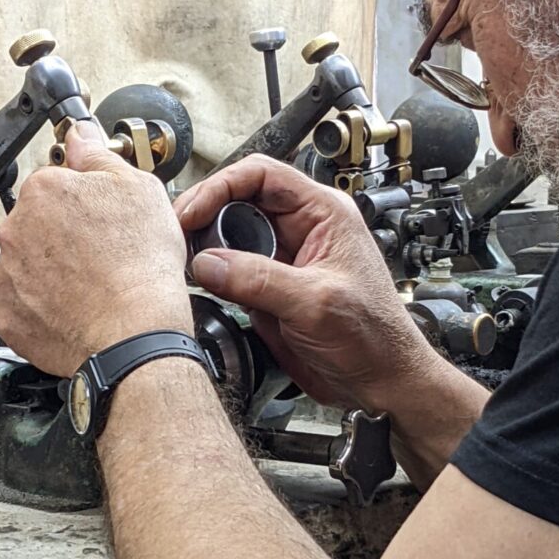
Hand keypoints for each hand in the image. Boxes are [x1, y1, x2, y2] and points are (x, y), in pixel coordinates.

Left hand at [0, 123, 193, 376]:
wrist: (134, 332)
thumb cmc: (141, 264)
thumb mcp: (138, 189)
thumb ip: (98, 155)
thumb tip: (80, 135)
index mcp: (43, 191)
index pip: (53, 185)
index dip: (82, 202)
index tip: (100, 220)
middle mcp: (15, 229)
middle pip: (36, 225)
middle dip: (62, 237)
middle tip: (99, 255)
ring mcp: (7, 275)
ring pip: (26, 265)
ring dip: (50, 271)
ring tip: (88, 286)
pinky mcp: (8, 316)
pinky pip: (21, 305)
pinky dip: (41, 308)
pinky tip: (72, 309)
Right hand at [177, 155, 437, 412]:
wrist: (381, 382)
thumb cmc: (374, 337)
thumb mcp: (314, 303)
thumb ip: (258, 280)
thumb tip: (206, 263)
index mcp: (322, 214)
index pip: (261, 176)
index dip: (220, 187)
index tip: (192, 212)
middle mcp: (300, 231)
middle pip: (238, 203)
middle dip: (204, 216)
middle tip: (177, 237)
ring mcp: (283, 261)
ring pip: (230, 239)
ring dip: (205, 248)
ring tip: (183, 262)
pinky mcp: (270, 291)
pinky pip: (231, 274)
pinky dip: (211, 278)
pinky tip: (198, 286)